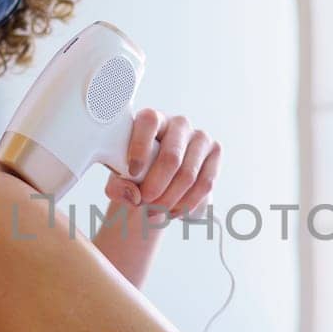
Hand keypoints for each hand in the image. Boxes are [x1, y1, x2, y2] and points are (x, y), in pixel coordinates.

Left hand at [104, 108, 220, 216]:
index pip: (149, 122)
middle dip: (156, 187)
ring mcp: (200, 137)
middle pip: (171, 157)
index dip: (140, 147)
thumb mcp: (119, 180)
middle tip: (144, 203)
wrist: (158, 183)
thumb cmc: (136, 175)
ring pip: (188, 175)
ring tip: (156, 211)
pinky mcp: (215, 152)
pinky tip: (173, 211)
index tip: (132, 172)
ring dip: (170, 200)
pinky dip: (187, 203)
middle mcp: (178, 123)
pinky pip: (205, 183)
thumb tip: (133, 195)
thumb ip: (118, 187)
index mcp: (152, 119)